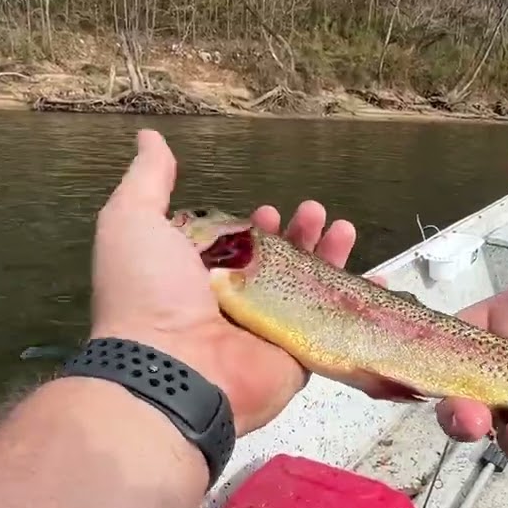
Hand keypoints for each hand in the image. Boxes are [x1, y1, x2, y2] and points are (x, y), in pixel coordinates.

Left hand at [89, 130, 359, 434]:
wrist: (172, 370)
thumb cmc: (148, 295)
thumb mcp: (133, 221)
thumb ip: (147, 180)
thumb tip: (149, 137)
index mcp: (192, 277)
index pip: (232, 247)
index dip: (252, 225)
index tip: (268, 210)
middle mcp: (230, 306)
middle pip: (276, 264)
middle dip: (299, 234)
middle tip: (314, 211)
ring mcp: (264, 332)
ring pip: (306, 290)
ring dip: (327, 257)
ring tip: (343, 228)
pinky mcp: (295, 356)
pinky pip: (332, 327)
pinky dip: (355, 304)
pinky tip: (374, 279)